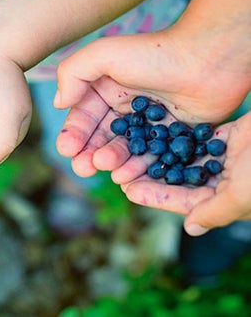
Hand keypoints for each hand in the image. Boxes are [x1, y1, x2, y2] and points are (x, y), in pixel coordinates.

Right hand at [54, 31, 250, 175]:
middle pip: (101, 137)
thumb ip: (72, 73)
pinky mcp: (172, 136)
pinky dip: (138, 168)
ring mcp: (148, 123)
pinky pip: (151, 158)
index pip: (83, 117)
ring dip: (111, 161)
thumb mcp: (103, 54)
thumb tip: (58, 103)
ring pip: (124, 150)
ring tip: (106, 167)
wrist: (209, 58)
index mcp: (105, 88)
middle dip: (89, 153)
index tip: (66, 150)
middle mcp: (124, 107)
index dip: (73, 134)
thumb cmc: (154, 53)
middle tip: (83, 167)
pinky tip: (127, 175)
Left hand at [121, 111, 250, 236]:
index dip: (155, 196)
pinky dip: (178, 136)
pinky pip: (197, 138)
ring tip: (132, 150)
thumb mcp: (242, 194)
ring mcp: (225, 159)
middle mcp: (223, 182)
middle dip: (152, 175)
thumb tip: (191, 229)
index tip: (128, 190)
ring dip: (161, 155)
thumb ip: (214, 212)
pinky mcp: (229, 138)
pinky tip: (154, 130)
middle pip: (179, 179)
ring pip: (185, 158)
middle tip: (121, 170)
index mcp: (228, 202)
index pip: (183, 200)